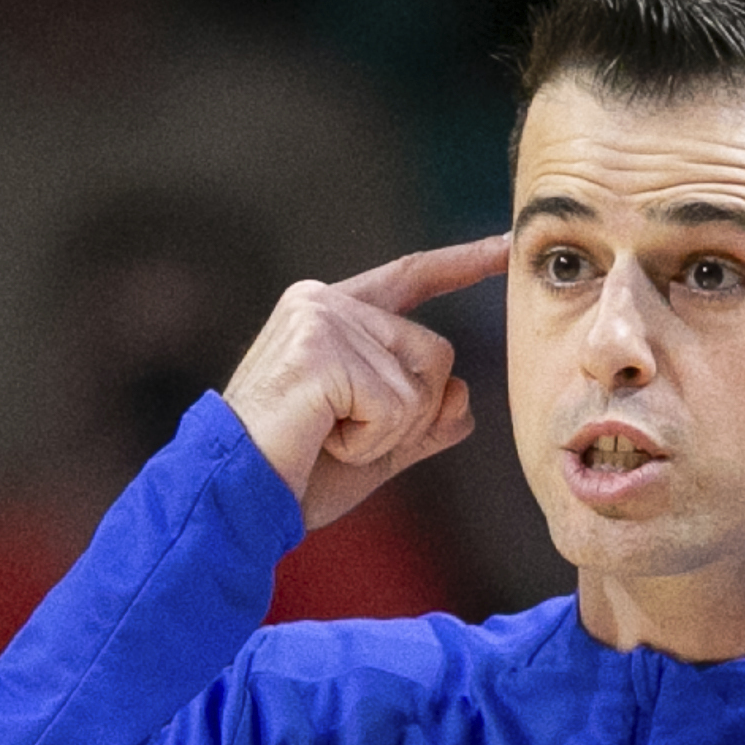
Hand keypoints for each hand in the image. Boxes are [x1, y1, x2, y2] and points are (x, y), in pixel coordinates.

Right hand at [221, 235, 507, 530]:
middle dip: (413, 416)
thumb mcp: (378, 446)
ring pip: (422, 383)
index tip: (508, 245)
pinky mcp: (319, 351)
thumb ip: (424, 420)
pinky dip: (371, 442)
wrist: (236, 500)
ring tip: (329, 438)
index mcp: (333, 312)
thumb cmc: (297, 474)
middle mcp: (325, 301)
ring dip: (389, 433)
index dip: (464, 263)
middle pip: (436, 353)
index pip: (412, 277)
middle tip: (346, 437)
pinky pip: (395, 406)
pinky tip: (325, 441)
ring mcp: (320, 320)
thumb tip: (463, 395)